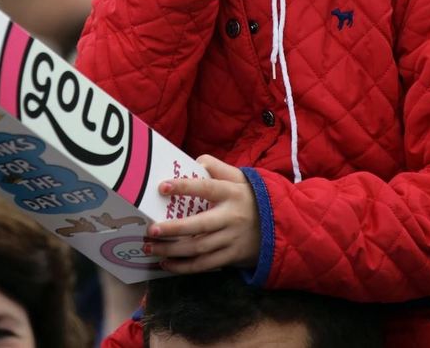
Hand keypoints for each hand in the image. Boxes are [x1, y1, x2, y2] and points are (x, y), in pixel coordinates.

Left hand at [144, 155, 260, 272]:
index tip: (162, 187)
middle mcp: (231, 217)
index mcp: (232, 193)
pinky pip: (205, 265)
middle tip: (151, 229)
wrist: (279, 224)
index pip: (206, 188)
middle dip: (174, 229)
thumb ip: (217, 168)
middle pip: (199, 225)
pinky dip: (184, 267)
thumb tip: (195, 162)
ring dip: (172, 250)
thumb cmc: (249, 197)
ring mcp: (232, 239)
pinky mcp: (232, 257)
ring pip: (199, 248)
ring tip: (151, 247)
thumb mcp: (239, 178)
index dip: (184, 187)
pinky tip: (166, 263)